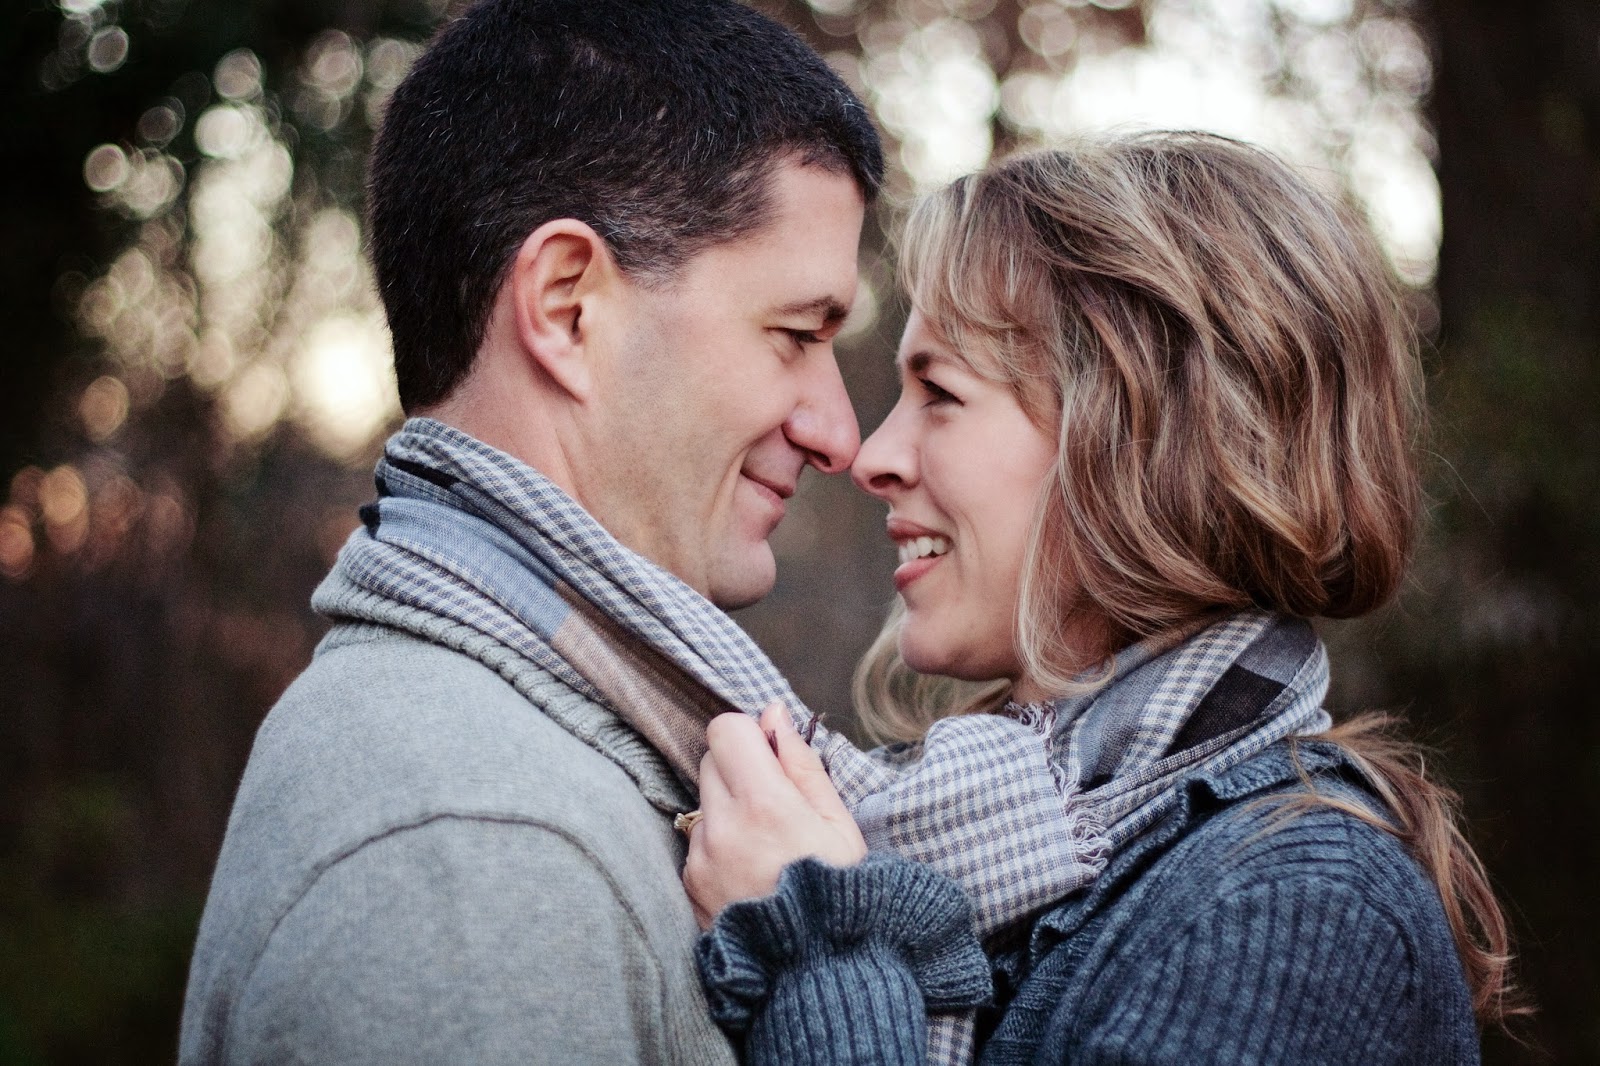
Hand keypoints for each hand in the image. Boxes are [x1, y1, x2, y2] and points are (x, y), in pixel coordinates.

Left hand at [682, 703, 866, 928]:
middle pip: (711, 760)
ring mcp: (701, 856)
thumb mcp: (836, 821)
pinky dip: (719, 845)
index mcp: (765, 803)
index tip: (771, 756)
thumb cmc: (837, 889)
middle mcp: (723, 826)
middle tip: (773, 802)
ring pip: (703, 801)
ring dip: (728, 809)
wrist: (812, 965)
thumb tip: (774, 713)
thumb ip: (801, 762)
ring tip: (765, 845)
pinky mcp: (689, 882)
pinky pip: (697, 841)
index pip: (726, 729)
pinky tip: (750, 870)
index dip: (750, 735)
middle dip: (739, 769)